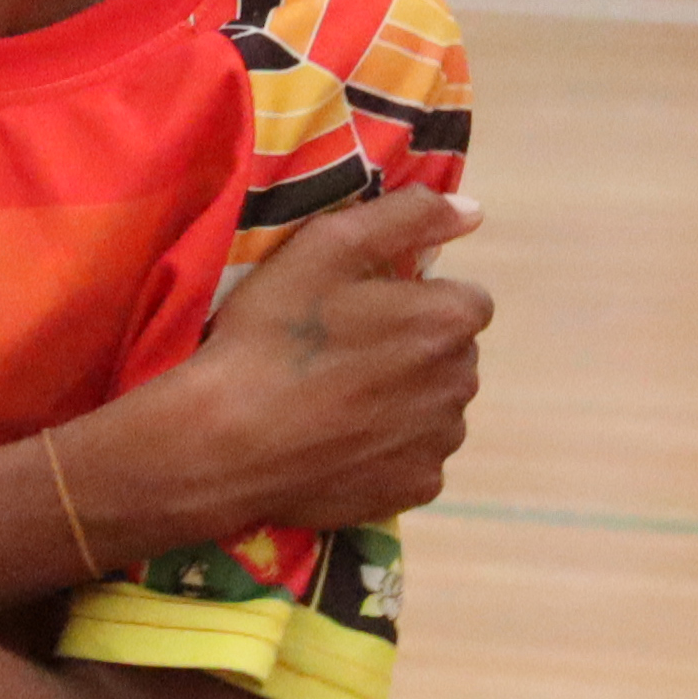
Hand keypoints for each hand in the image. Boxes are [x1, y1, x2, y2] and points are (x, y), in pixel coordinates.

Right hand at [103, 185, 491, 541]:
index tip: (356, 310)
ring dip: (402, 400)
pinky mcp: (417, 487)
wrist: (224, 442)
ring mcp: (440, 441)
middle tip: (336, 353)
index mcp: (447, 321)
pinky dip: (386, 449)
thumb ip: (406, 217)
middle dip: (410, 349)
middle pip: (449, 354)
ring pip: (434, 407)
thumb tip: (473, 211)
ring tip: (332, 402)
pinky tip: (335, 443)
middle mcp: (461, 382)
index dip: (410, 300)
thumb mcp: (323, 248)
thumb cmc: (271, 336)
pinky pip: (413, 457)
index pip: (463, 299)